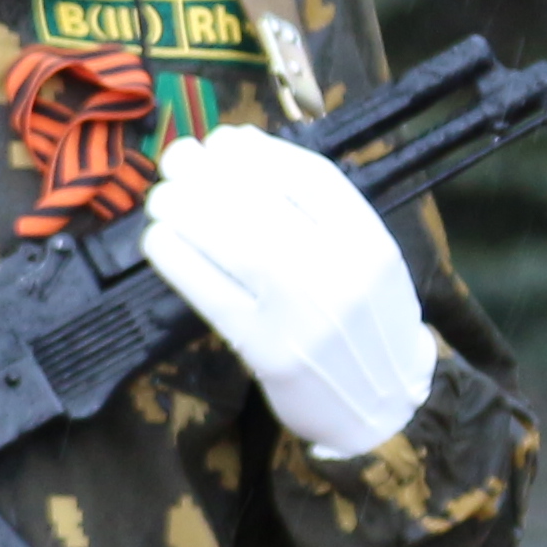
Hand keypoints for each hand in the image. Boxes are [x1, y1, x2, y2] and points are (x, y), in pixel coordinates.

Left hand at [142, 125, 436, 459]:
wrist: (386, 409)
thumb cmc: (368, 324)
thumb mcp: (369, 260)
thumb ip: (320, 212)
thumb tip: (243, 149)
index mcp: (371, 243)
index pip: (309, 177)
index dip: (257, 151)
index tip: (225, 138)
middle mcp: (343, 274)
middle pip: (264, 204)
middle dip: (209, 172)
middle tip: (178, 158)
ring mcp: (306, 315)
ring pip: (236, 245)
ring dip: (186, 211)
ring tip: (162, 196)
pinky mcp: (268, 351)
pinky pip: (213, 295)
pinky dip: (179, 261)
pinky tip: (160, 241)